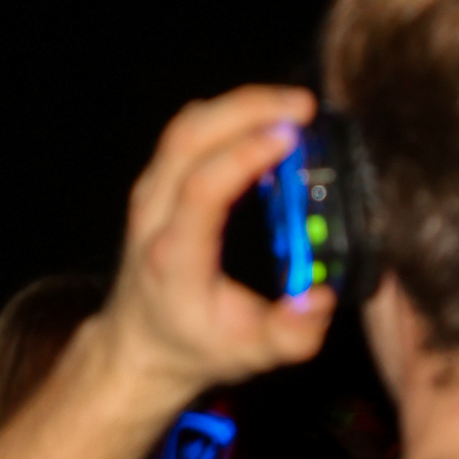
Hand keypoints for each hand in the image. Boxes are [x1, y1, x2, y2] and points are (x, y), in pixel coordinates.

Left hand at [101, 87, 335, 402]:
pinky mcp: (155, 183)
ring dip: (239, 105)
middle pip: (187, 139)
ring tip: (293, 107)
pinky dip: (227, 114)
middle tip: (305, 106)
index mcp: (176, 257)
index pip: (201, 188)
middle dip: (246, 109)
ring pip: (184, 127)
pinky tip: (265, 118)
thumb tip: (320, 296)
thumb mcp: (252, 354)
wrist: (139, 344)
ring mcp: (149, 195)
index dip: (244, 155)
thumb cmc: (196, 343)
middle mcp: (153, 218)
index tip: (291, 136)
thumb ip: (293, 333)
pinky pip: (186, 132)